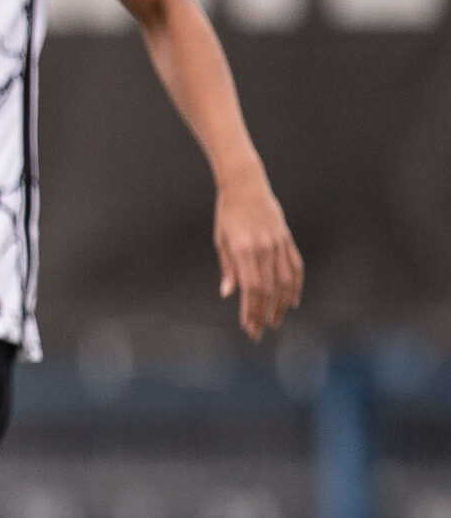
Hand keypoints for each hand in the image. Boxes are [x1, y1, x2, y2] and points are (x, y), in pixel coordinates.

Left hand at [215, 172, 303, 339]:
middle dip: (264, 313)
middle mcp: (264, 248)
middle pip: (268, 289)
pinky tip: (293, 300)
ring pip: (286, 281)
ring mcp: (278, 244)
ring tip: (276, 320)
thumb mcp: (221, 241)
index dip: (251, 310)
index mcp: (244, 250)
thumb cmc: (228, 214)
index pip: (251, 289)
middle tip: (259, 331)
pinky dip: (296, 285)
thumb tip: (228, 294)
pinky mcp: (286, 239)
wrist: (246, 186)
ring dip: (282, 304)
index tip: (249, 326)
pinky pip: (295, 267)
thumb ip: (228, 268)